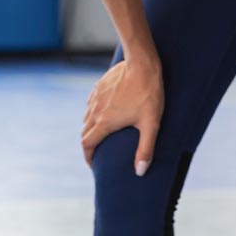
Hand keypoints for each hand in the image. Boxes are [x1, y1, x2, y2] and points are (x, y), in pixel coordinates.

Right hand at [81, 58, 163, 174]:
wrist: (142, 64)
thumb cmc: (148, 94)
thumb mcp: (151, 124)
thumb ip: (145, 149)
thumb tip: (140, 172)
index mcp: (105, 122)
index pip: (87, 144)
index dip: (88, 157)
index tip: (93, 164)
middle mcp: (96, 111)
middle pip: (85, 132)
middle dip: (90, 144)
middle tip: (99, 152)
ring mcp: (96, 97)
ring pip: (87, 117)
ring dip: (91, 128)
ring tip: (102, 133)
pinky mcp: (99, 86)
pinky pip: (91, 103)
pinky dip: (93, 112)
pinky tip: (104, 112)